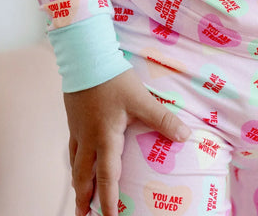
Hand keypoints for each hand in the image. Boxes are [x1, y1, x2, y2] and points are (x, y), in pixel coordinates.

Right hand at [64, 68, 189, 215]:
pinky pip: (72, 146)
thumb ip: (162, 118)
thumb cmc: (113, 79)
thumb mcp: (141, 99)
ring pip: (74, 162)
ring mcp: (77, 128)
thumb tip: (185, 135)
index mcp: (105, 138)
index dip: (108, 201)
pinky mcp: (73, 117)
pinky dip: (74, 160)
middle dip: (84, 198)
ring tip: (79, 194)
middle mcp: (88, 138)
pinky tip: (78, 157)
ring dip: (77, 181)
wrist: (85, 57)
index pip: (107, 177)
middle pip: (83, 175)